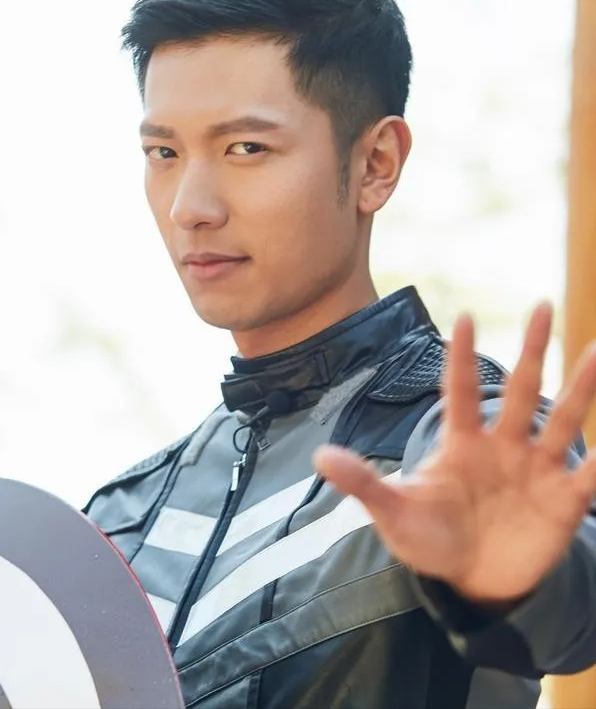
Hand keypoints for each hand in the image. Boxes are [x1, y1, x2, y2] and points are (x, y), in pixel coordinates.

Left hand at [314, 304, 595, 604]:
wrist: (470, 583)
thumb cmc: (430, 539)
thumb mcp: (394, 513)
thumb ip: (364, 483)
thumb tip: (319, 457)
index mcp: (461, 443)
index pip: (461, 390)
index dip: (462, 356)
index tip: (463, 316)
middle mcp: (502, 446)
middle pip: (521, 390)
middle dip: (532, 349)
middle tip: (543, 305)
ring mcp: (535, 471)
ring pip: (561, 422)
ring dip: (580, 389)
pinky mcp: (562, 502)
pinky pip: (589, 477)